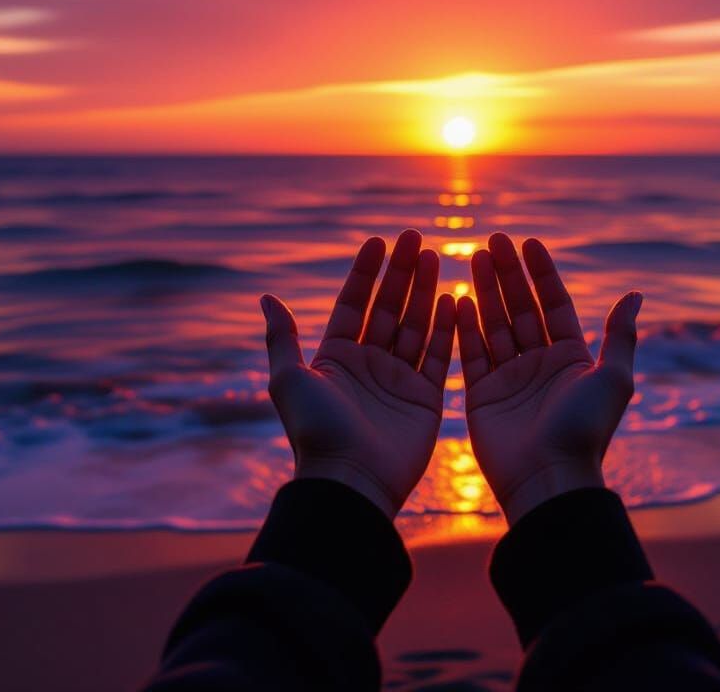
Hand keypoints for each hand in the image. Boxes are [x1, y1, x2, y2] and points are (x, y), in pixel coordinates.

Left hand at [261, 230, 454, 518]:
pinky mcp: (425, 398)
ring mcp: (398, 379)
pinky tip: (454, 299)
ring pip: (415, 325)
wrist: (350, 481)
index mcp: (336, 356)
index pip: (354, 303)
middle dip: (401, 273)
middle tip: (415, 238)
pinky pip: (439, 356)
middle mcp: (368, 364)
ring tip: (435, 256)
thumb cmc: (315, 431)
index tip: (378, 241)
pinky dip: (447, 328)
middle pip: (388, 307)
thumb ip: (282, 338)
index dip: (365, 272)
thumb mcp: (289, 380)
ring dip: (425, 291)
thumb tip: (265, 297)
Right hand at [456, 233, 640, 524]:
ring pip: (496, 324)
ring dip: (486, 290)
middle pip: (522, 308)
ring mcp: (510, 378)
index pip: (554, 304)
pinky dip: (466, 326)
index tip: (529, 243)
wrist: (548, 478)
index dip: (542, 273)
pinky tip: (459, 298)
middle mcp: (540, 363)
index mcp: (571, 357)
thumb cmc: (585, 430)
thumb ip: (619, 335)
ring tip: (475, 257)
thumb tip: (636, 294)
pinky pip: (473, 352)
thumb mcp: (613, 379)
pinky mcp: (483, 395)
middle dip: (509, 274)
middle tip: (494, 239)